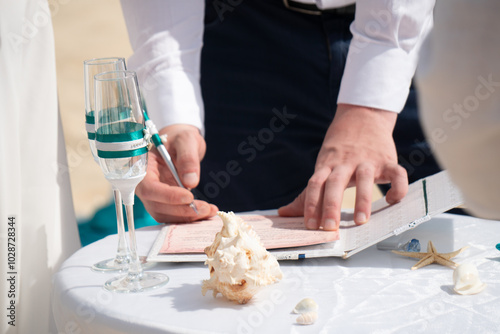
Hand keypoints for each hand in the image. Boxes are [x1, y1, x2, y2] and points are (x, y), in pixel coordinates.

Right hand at [136, 124, 217, 222]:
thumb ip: (188, 157)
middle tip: (205, 208)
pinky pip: (173, 215)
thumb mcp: (186, 140)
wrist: (179, 144)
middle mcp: (144, 184)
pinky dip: (188, 217)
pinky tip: (206, 212)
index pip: (149, 187)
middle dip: (182, 210)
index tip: (189, 196)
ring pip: (165, 214)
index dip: (167, 196)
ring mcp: (153, 196)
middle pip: (157, 206)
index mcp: (143, 167)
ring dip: (187, 217)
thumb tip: (191, 182)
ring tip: (209, 211)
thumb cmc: (179, 138)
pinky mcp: (164, 203)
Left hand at [278, 104, 407, 229]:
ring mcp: (367, 160)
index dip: (311, 204)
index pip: (315, 184)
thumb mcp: (322, 166)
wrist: (362, 115)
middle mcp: (345, 163)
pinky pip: (396, 173)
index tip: (310, 225)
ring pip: (365, 179)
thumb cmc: (339, 149)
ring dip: (363, 200)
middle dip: (331, 205)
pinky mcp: (387, 160)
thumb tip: (284, 213)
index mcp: (327, 166)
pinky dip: (397, 187)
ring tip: (360, 221)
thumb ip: (307, 194)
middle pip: (335, 183)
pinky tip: (390, 200)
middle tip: (329, 227)